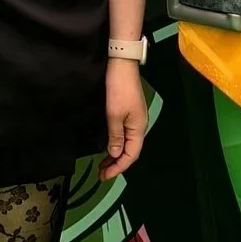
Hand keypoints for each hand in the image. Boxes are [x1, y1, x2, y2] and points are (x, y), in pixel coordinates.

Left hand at [101, 58, 148, 178]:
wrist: (122, 65)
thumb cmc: (119, 89)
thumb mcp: (114, 114)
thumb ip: (115, 135)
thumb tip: (116, 154)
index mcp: (138, 128)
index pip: (131, 155)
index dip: (119, 167)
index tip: (105, 176)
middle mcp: (139, 126)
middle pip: (130, 152)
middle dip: (117, 164)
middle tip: (101, 174)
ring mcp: (135, 119)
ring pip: (127, 144)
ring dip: (115, 155)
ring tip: (102, 165)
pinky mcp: (129, 113)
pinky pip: (125, 135)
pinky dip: (116, 144)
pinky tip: (108, 147)